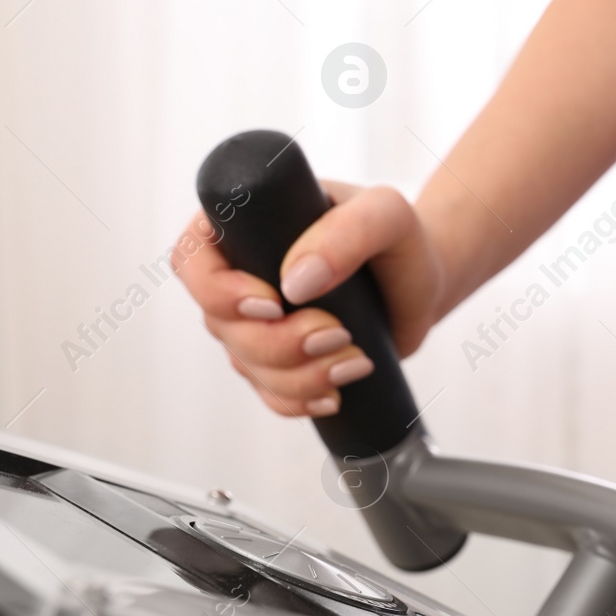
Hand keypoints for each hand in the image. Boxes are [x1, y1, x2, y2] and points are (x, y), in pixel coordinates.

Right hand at [175, 181, 443, 416]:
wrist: (422, 284)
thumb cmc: (398, 238)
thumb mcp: (385, 214)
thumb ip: (346, 232)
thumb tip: (295, 283)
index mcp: (244, 225)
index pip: (192, 259)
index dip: (219, 292)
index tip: (274, 304)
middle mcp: (239, 275)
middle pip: (221, 325)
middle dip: (280, 343)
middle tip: (340, 333)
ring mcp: (253, 323)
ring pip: (247, 365)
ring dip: (300, 375)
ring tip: (355, 359)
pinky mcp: (278, 360)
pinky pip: (268, 394)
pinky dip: (299, 400)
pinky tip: (334, 394)